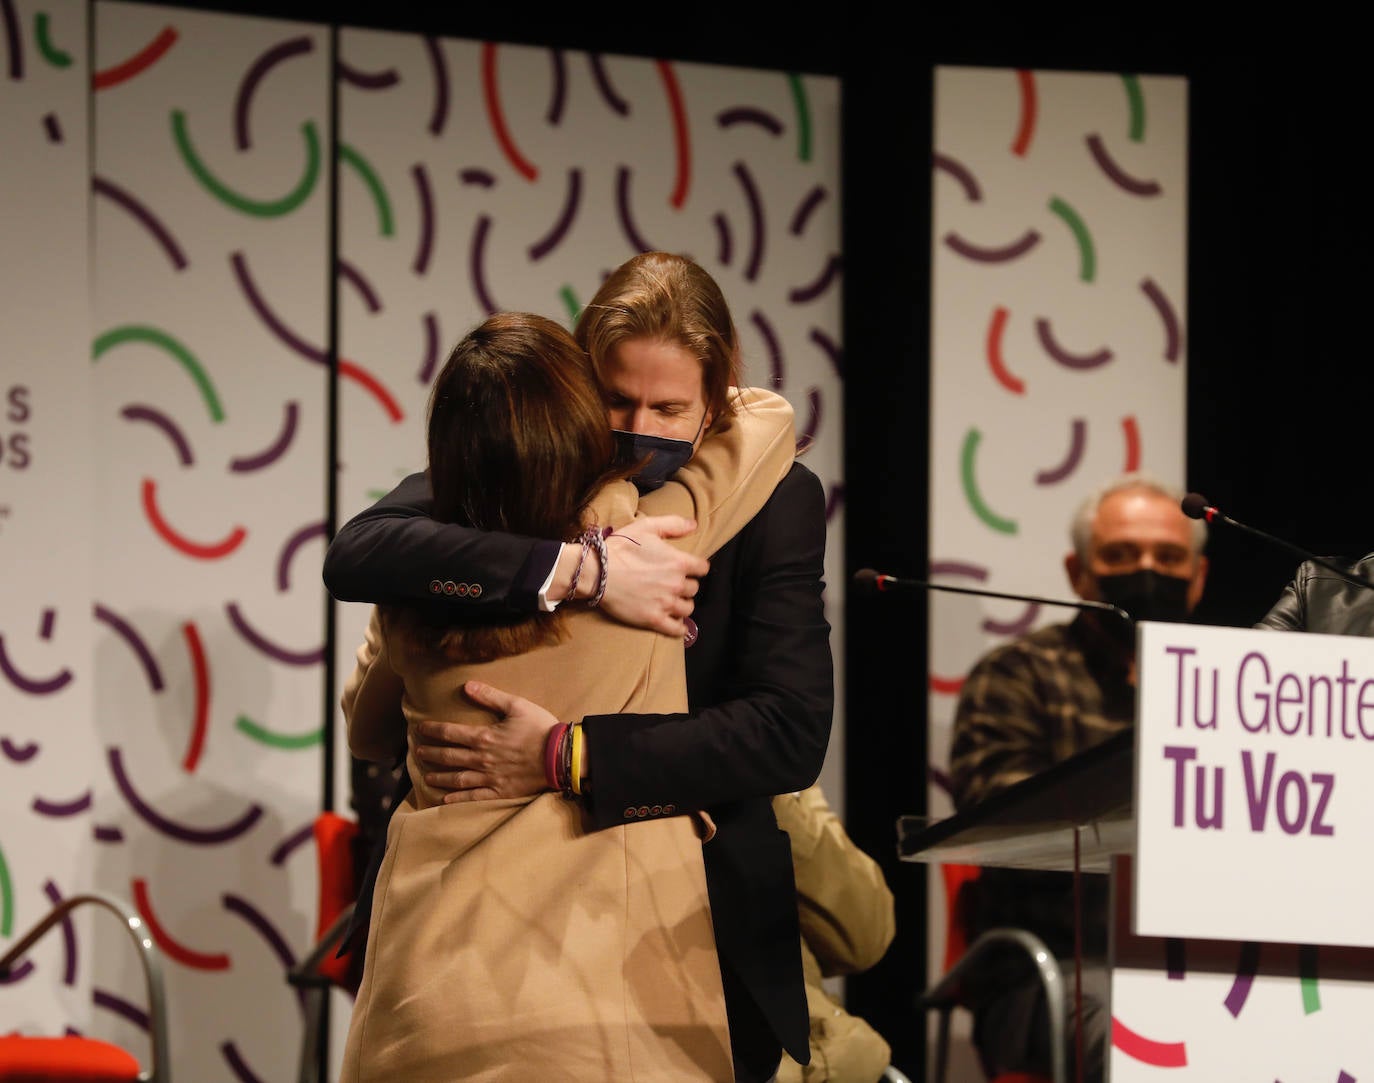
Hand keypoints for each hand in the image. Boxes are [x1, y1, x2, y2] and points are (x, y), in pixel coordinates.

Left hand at [411, 680, 556, 803]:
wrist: (559, 756)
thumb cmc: (540, 728)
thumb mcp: (517, 705)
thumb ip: (490, 695)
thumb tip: (467, 685)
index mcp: (484, 737)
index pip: (450, 733)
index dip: (433, 730)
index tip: (420, 729)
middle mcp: (481, 759)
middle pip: (449, 756)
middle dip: (431, 753)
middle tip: (418, 752)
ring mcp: (489, 777)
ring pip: (457, 779)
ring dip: (439, 777)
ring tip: (427, 776)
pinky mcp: (499, 791)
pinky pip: (473, 797)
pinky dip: (458, 800)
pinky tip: (445, 801)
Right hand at [598, 515, 708, 635]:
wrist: (597, 571)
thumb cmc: (620, 548)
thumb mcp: (647, 527)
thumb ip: (673, 524)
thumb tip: (694, 525)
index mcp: (678, 562)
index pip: (702, 568)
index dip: (696, 568)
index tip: (689, 569)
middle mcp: (676, 584)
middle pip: (694, 588)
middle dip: (686, 585)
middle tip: (674, 584)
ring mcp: (665, 603)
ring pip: (687, 608)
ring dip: (682, 604)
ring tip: (673, 601)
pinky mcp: (653, 619)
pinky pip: (676, 629)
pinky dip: (679, 628)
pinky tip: (678, 625)